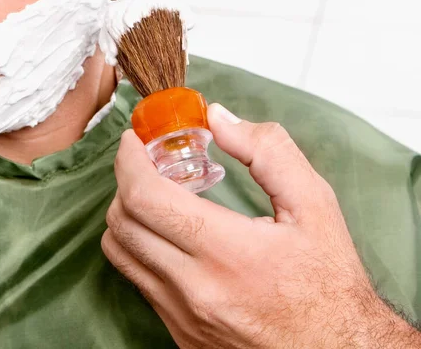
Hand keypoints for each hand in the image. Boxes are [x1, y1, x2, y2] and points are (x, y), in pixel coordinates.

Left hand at [102, 104, 419, 347]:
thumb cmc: (328, 284)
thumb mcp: (315, 206)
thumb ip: (268, 153)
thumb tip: (219, 120)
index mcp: (229, 254)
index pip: (145, 198)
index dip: (129, 161)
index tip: (133, 141)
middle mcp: (195, 290)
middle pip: (122, 223)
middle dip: (123, 181)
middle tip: (143, 162)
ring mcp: (181, 316)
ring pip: (120, 253)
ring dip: (125, 214)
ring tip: (153, 195)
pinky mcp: (178, 332)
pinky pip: (138, 280)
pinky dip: (140, 246)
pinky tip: (168, 234)